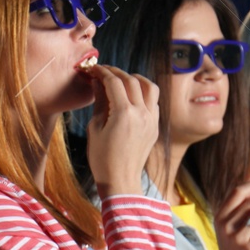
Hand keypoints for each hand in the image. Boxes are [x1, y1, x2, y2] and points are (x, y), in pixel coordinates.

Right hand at [83, 65, 158, 197]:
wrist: (121, 181)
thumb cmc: (102, 159)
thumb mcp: (95, 129)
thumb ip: (100, 103)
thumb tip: (99, 83)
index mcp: (124, 113)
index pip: (114, 82)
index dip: (102, 72)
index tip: (94, 69)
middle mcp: (141, 113)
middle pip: (131, 80)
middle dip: (116, 72)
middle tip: (104, 71)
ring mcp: (151, 119)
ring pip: (149, 86)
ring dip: (136, 78)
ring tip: (124, 79)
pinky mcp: (155, 126)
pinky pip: (154, 101)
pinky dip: (145, 93)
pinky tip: (134, 97)